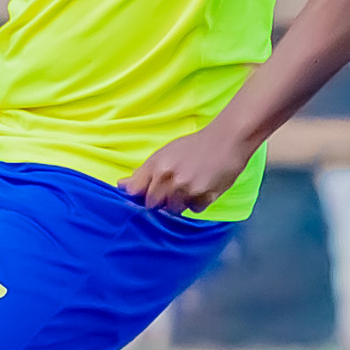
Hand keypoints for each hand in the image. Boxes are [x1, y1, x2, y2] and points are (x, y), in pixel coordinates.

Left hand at [124, 123, 253, 213]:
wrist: (228, 140)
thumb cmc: (195, 145)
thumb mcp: (165, 153)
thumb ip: (143, 172)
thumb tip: (121, 185)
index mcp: (157, 166)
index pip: (135, 191)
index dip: (137, 196)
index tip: (141, 197)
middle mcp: (169, 179)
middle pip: (153, 205)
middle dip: (159, 201)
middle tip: (172, 189)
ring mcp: (187, 189)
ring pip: (173, 210)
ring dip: (179, 203)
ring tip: (189, 187)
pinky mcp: (205, 197)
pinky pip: (194, 209)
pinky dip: (197, 203)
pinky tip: (203, 188)